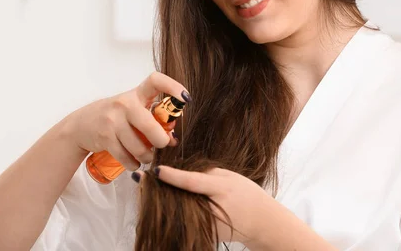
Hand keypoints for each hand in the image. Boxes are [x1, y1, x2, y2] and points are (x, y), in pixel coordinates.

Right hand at [68, 72, 189, 170]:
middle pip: (151, 126)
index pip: (156, 80)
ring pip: (139, 147)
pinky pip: (127, 157)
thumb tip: (174, 139)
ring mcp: (112, 120)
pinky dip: (133, 164)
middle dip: (160, 141)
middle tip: (162, 145)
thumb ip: (152, 120)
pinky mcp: (104, 137)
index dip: (173, 86)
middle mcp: (124, 104)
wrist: (81, 125)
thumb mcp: (132, 111)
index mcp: (136, 94)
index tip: (186, 98)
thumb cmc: (115, 117)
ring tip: (146, 155)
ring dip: (146, 156)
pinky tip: (133, 162)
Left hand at [136, 165, 274, 245]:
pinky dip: (169, 212)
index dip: (173, 176)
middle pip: (179, 200)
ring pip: (178, 214)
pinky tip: (158, 201)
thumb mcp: (228, 176)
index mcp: (221, 190)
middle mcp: (212, 211)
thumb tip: (178, 166)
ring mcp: (207, 227)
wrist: (261, 222)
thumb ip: (205, 171)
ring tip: (143, 187)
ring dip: (160, 201)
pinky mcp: (203, 235)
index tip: (156, 170)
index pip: (192, 183)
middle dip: (158, 190)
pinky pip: (182, 222)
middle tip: (139, 178)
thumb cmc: (245, 194)